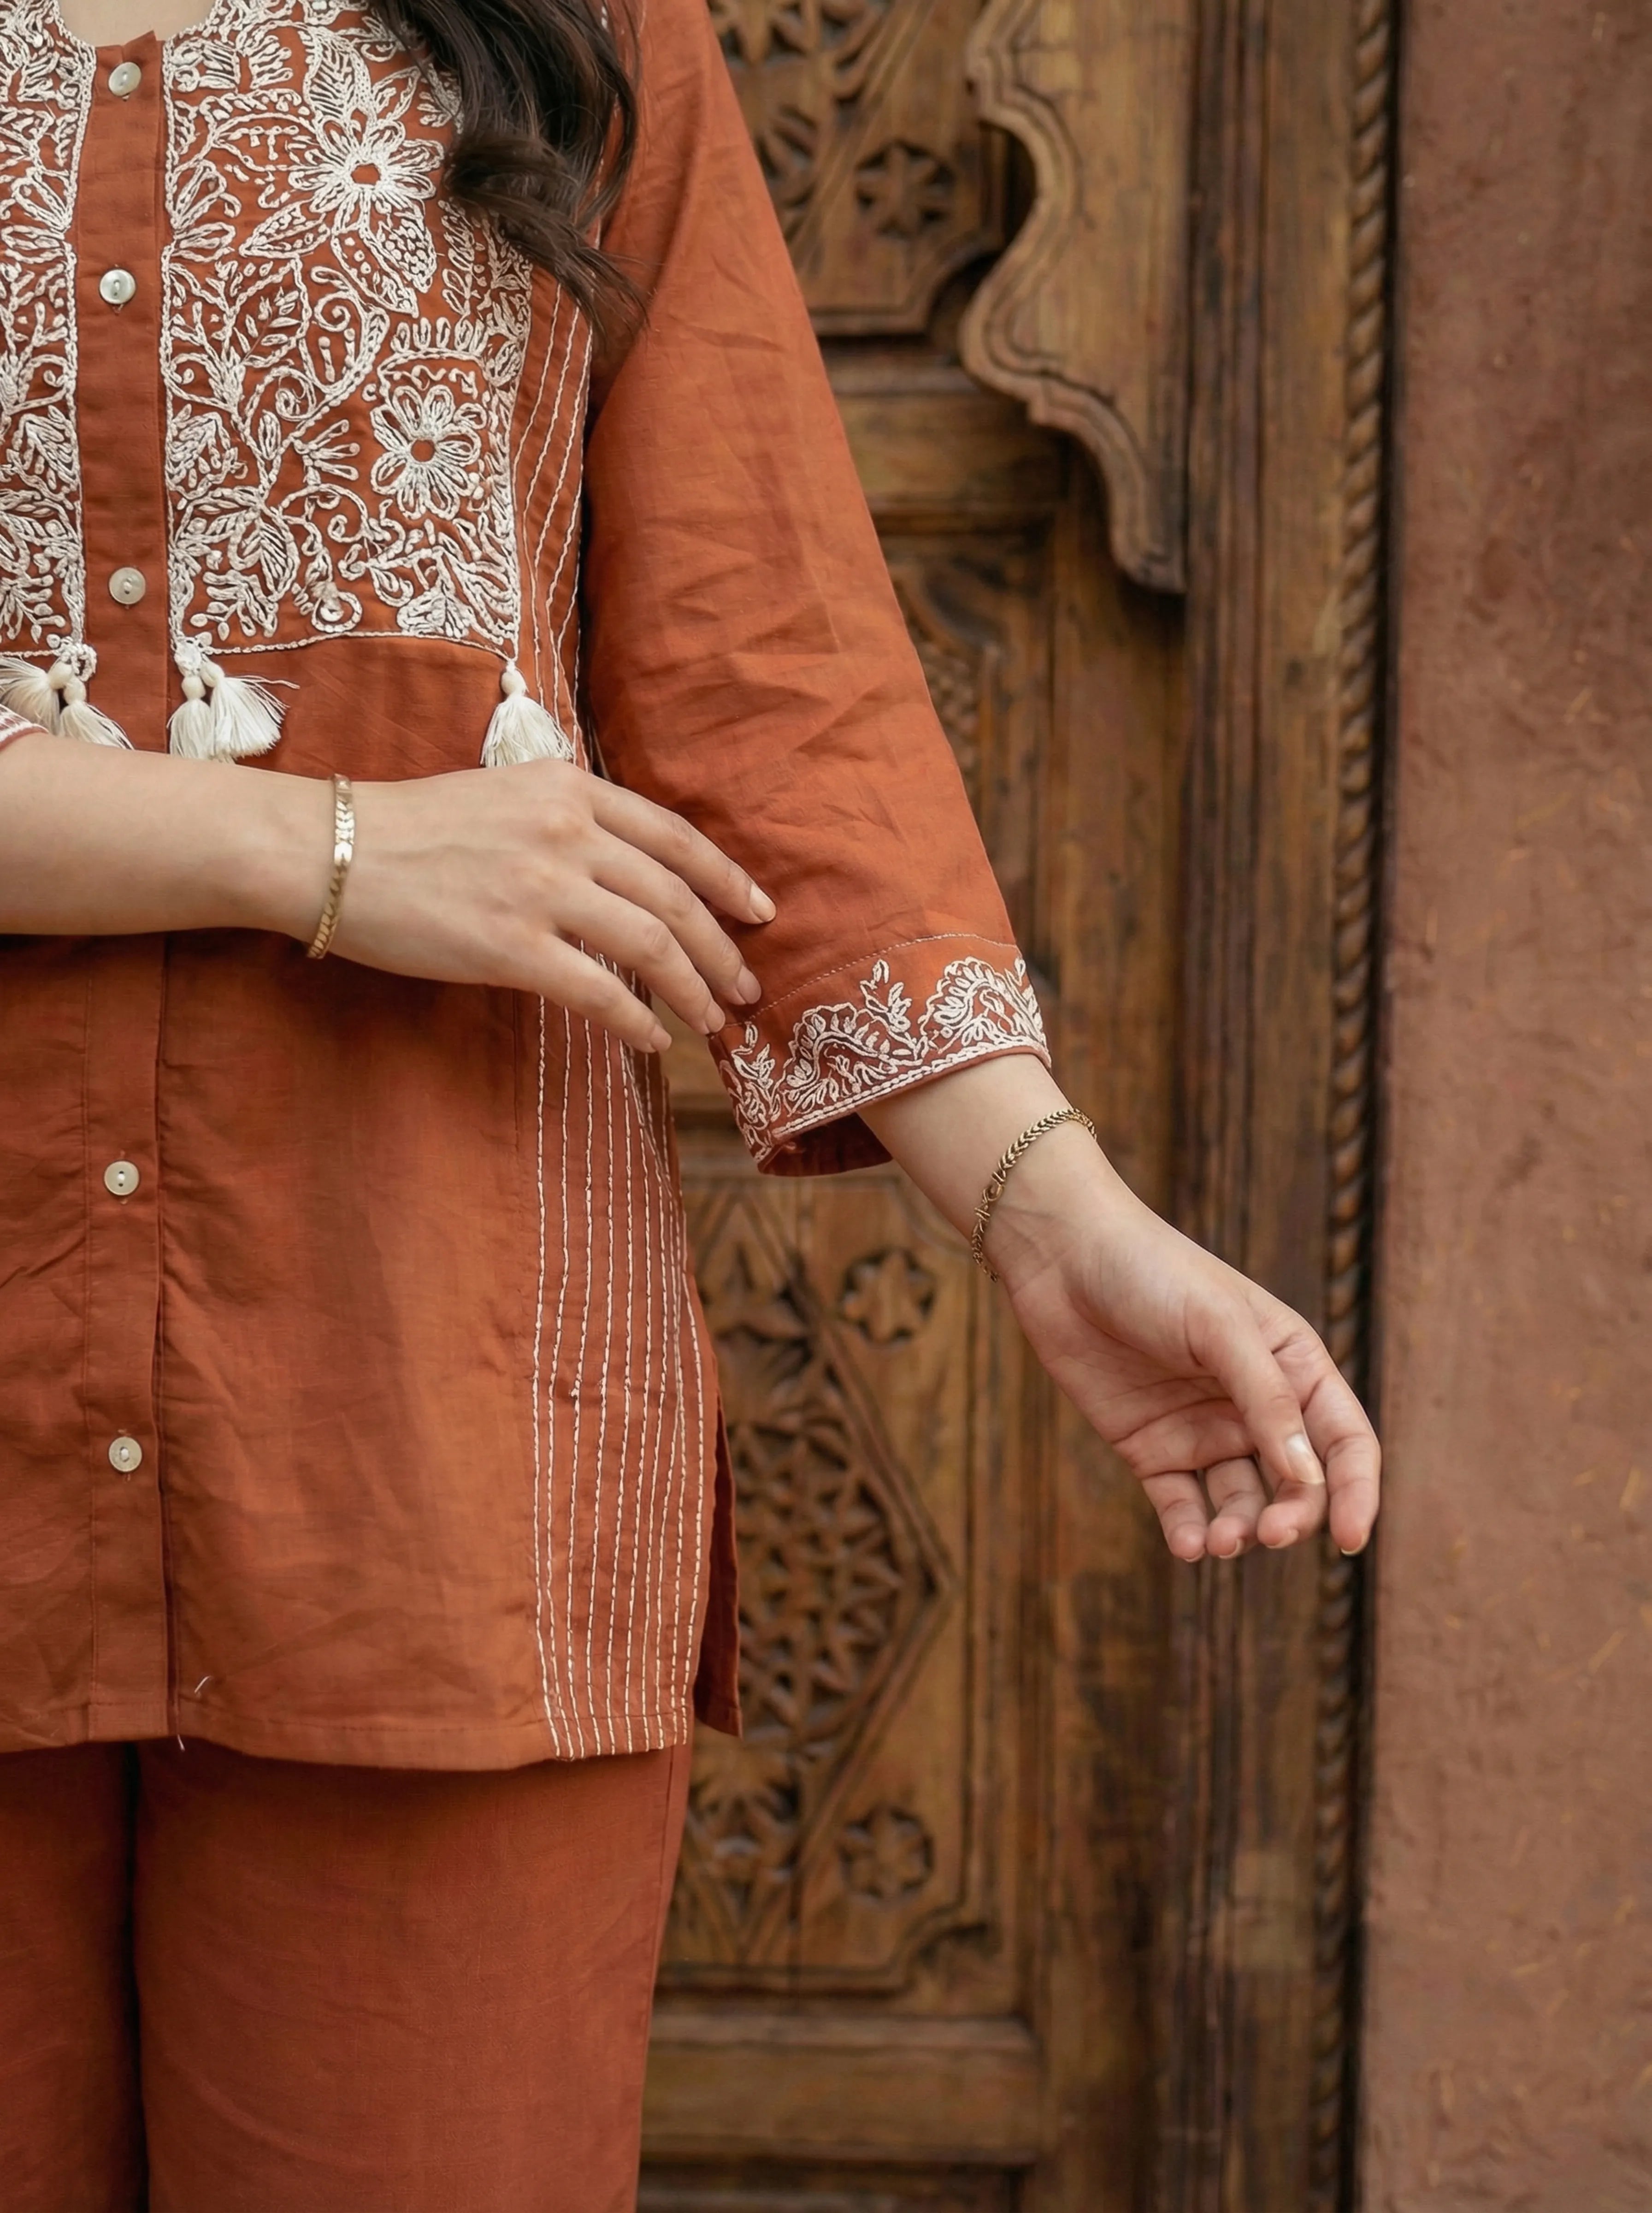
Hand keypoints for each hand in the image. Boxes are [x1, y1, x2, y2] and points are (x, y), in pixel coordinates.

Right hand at [332, 760, 772, 1052]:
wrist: (330, 850)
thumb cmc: (411, 828)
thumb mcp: (504, 795)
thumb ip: (570, 820)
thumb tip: (627, 870)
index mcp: (569, 788)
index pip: (675, 837)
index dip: (727, 878)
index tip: (760, 911)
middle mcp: (566, 832)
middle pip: (675, 896)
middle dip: (724, 948)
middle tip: (749, 985)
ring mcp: (540, 889)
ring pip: (651, 945)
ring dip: (694, 988)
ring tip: (714, 1020)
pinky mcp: (510, 947)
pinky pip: (598, 992)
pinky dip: (637, 1020)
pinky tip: (654, 1039)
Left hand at [989, 1128, 1378, 1557]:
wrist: (1062, 1258)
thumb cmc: (1151, 1273)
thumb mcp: (1220, 1328)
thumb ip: (1267, 1401)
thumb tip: (1309, 1478)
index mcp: (1292, 1365)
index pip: (1344, 1441)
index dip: (1355, 1492)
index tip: (1351, 1541)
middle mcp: (1254, 1405)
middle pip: (1296, 1485)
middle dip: (1292, 1517)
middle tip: (1269, 1536)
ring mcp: (1203, 1429)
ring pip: (1241, 1504)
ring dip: (1239, 1531)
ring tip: (1218, 1542)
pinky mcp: (1152, 1448)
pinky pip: (1182, 1505)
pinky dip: (1190, 1532)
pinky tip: (1189, 1545)